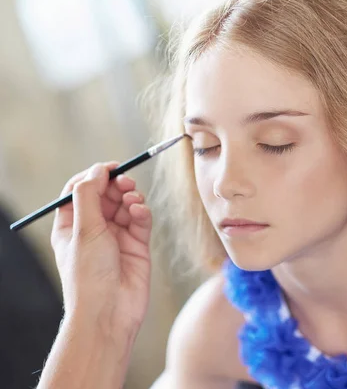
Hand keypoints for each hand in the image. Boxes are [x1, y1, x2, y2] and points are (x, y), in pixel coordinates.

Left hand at [51, 161, 151, 333]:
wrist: (110, 312)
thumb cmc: (88, 276)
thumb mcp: (83, 230)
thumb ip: (89, 195)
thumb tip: (97, 170)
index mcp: (71, 226)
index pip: (80, 191)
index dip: (94, 175)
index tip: (109, 167)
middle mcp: (94, 229)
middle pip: (106, 194)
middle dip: (116, 185)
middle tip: (125, 182)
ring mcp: (117, 237)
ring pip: (126, 205)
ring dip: (131, 197)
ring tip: (133, 200)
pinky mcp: (137, 245)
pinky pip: (141, 220)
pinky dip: (142, 212)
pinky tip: (140, 213)